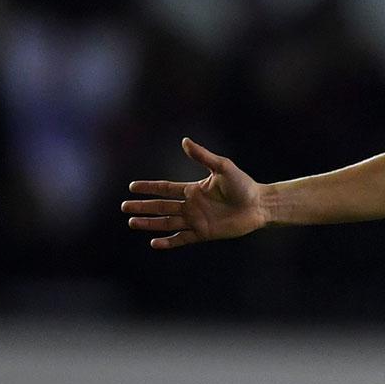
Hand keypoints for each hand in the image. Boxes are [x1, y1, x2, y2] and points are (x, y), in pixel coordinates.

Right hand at [122, 138, 265, 248]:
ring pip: (167, 222)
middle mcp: (191, 205)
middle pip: (161, 206)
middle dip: (143, 207)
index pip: (164, 188)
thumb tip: (184, 141)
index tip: (132, 187)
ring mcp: (197, 220)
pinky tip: (154, 242)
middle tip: (124, 207)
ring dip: (150, 223)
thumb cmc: (244, 184)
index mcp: (193, 190)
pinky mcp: (204, 233)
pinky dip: (169, 241)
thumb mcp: (222, 167)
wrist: (260, 205)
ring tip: (132, 223)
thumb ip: (203, 156)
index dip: (149, 188)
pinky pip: (182, 238)